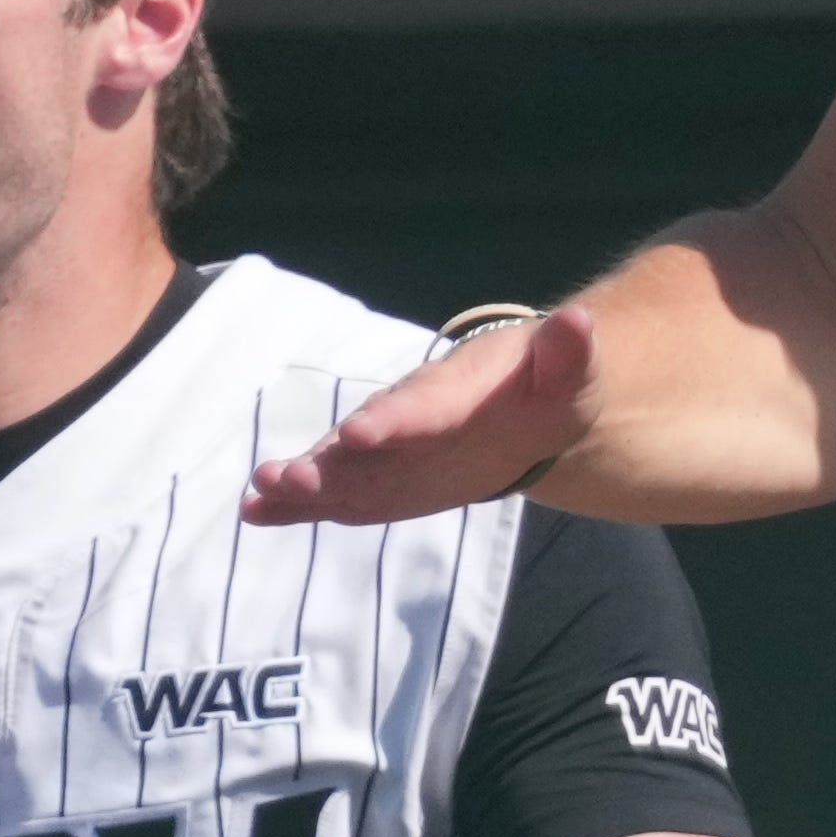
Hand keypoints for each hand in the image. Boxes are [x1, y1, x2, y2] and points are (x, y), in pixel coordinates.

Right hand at [245, 309, 595, 529]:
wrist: (522, 406)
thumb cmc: (545, 388)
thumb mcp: (569, 375)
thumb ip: (568, 355)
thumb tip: (580, 324)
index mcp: (451, 391)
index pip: (421, 406)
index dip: (393, 420)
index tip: (361, 433)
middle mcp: (406, 418)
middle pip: (363, 442)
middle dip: (327, 459)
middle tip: (285, 476)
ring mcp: (386, 452)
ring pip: (340, 468)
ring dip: (303, 481)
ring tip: (260, 492)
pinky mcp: (379, 481)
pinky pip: (337, 493)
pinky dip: (298, 504)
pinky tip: (255, 512)